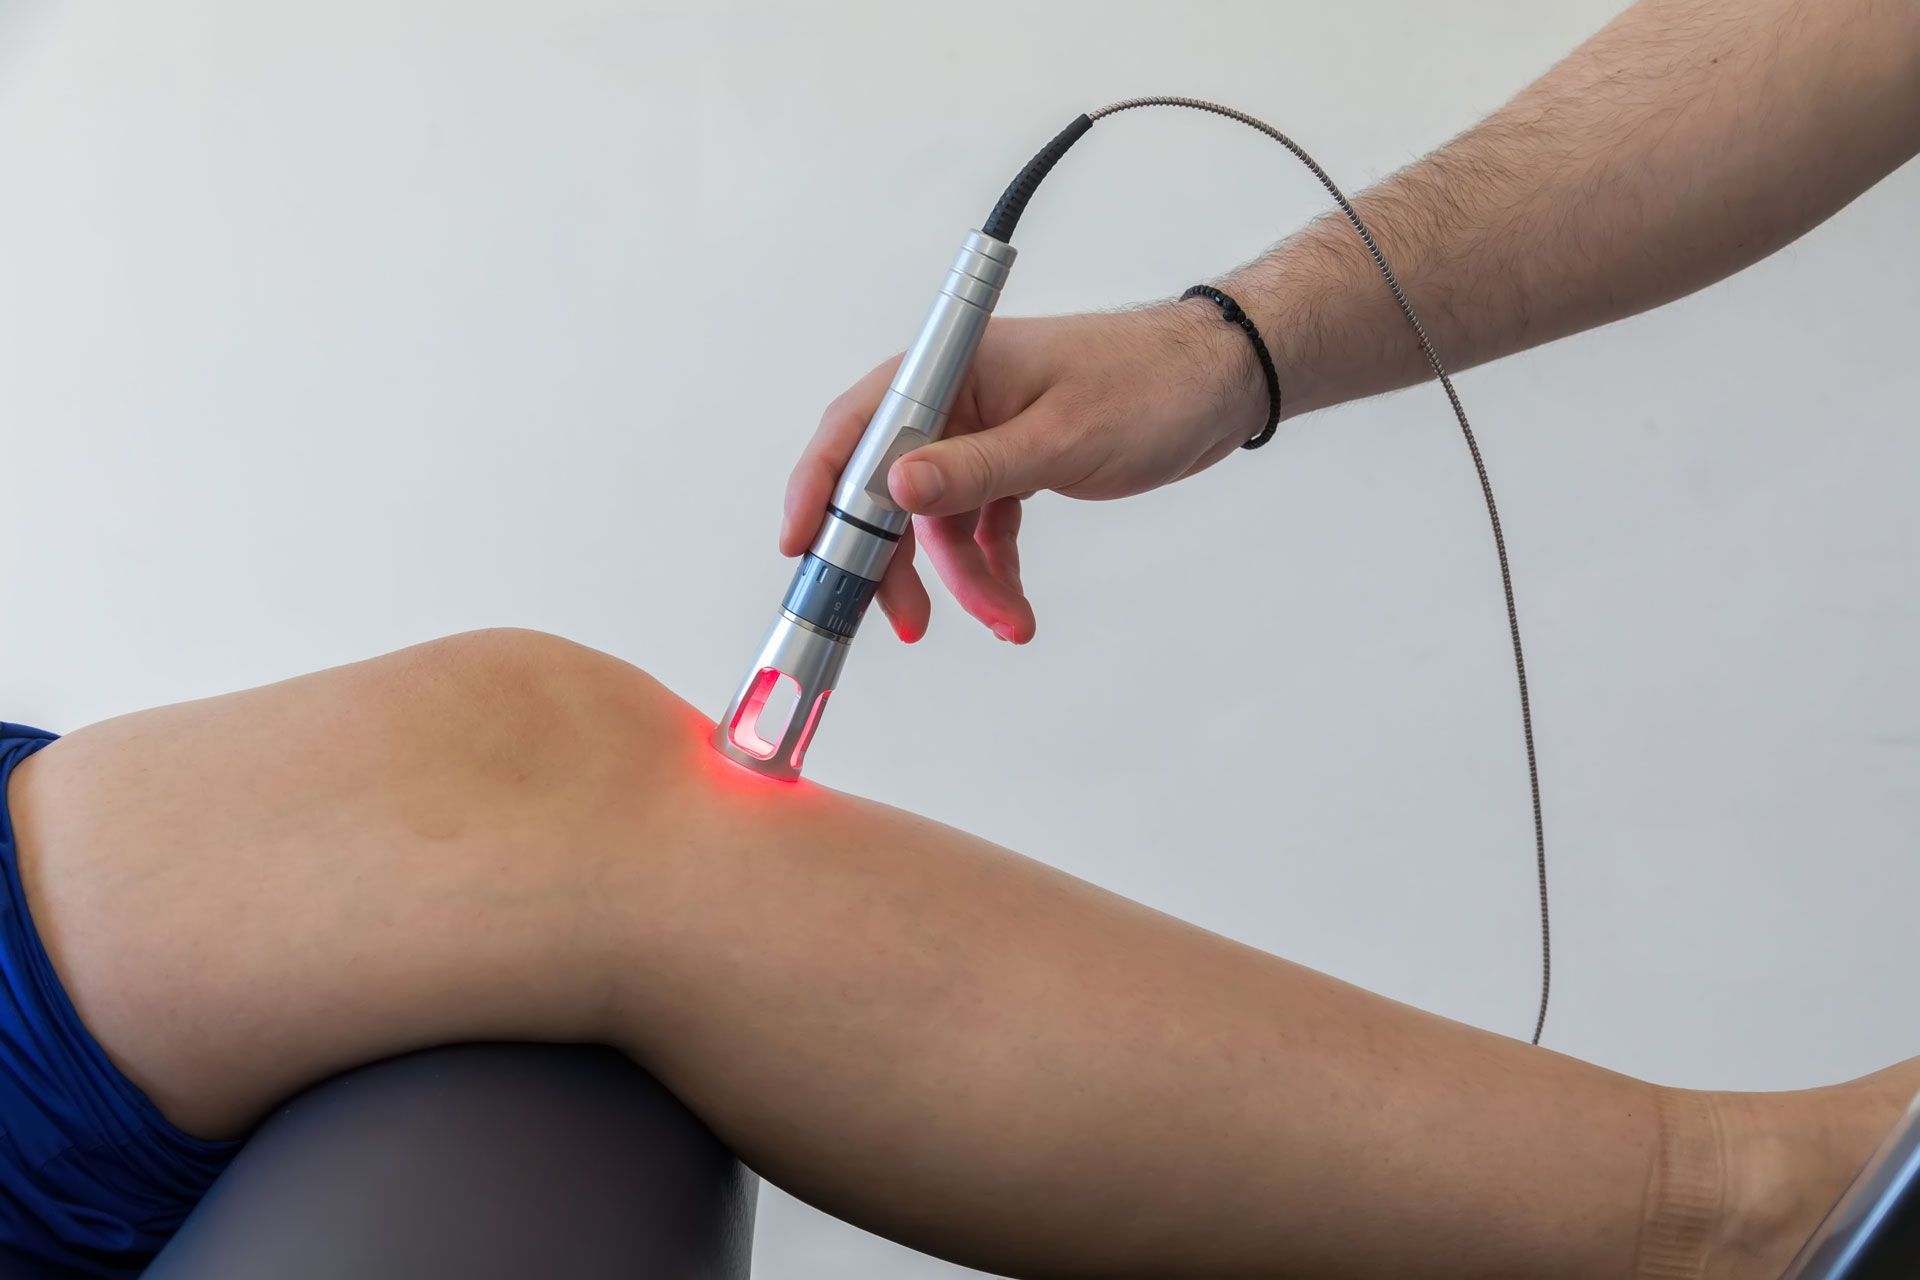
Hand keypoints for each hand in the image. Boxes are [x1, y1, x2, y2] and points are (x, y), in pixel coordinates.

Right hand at [780, 303, 1265, 643]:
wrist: (1221, 385)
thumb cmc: (1150, 384)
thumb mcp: (1060, 436)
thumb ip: (975, 468)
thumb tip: (894, 488)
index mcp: (954, 367)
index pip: (859, 426)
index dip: (821, 487)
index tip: (802, 546)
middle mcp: (957, 399)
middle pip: (889, 487)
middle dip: (895, 559)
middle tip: (904, 619)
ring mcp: (983, 434)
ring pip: (940, 521)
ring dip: (964, 578)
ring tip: (1005, 618)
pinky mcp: (1012, 464)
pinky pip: (979, 527)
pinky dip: (993, 569)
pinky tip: (1012, 604)